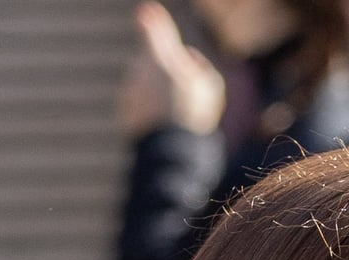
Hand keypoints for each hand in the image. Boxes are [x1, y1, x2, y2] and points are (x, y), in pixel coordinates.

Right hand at [119, 3, 225, 137]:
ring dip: (145, 102)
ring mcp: (192, 127)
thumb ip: (154, 34)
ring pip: (159, 103)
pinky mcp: (177, 146)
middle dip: (151, 82)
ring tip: (140, 111)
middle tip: (143, 90)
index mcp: (208, 82)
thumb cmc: (164, 103)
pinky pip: (156, 125)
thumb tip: (147, 9)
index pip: (177, 55)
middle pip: (168, 79)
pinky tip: (140, 128)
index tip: (147, 64)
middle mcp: (206, 105)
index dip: (156, 56)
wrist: (166, 156)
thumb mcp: (158, 60)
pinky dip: (145, 122)